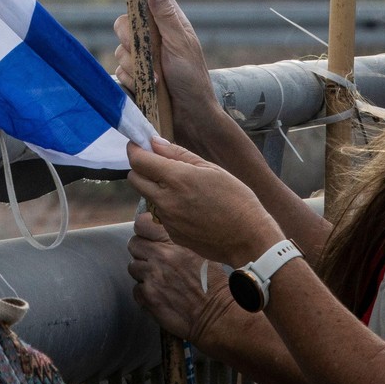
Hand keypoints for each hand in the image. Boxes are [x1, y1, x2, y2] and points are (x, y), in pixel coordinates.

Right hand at [113, 0, 226, 153]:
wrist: (189, 118)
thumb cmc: (193, 80)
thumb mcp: (181, 44)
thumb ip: (166, 16)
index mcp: (167, 22)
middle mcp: (152, 35)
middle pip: (122, 22)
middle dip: (129, 38)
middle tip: (143, 52)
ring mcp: (142, 55)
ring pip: (119, 48)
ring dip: (133, 65)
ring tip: (153, 78)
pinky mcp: (133, 74)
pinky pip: (118, 70)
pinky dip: (129, 79)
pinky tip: (145, 87)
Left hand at [126, 138, 281, 267]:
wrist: (249, 240)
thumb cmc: (237, 200)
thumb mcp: (212, 169)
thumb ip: (179, 155)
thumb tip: (155, 143)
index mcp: (176, 179)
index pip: (138, 161)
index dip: (135, 150)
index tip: (138, 145)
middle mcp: (166, 200)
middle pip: (134, 179)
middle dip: (141, 168)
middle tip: (158, 165)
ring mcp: (167, 220)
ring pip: (147, 197)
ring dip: (155, 189)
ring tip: (183, 190)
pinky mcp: (172, 234)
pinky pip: (161, 215)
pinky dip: (168, 207)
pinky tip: (191, 209)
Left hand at [127, 211, 237, 343]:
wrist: (217, 315)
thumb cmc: (214, 284)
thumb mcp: (202, 253)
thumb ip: (179, 242)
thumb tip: (164, 237)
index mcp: (174, 243)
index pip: (142, 224)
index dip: (144, 231)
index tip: (149, 238)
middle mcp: (160, 257)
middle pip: (133, 244)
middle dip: (141, 252)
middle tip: (152, 261)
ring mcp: (152, 277)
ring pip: (133, 267)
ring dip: (143, 273)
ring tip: (158, 280)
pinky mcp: (148, 297)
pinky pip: (136, 289)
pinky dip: (145, 293)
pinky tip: (159, 295)